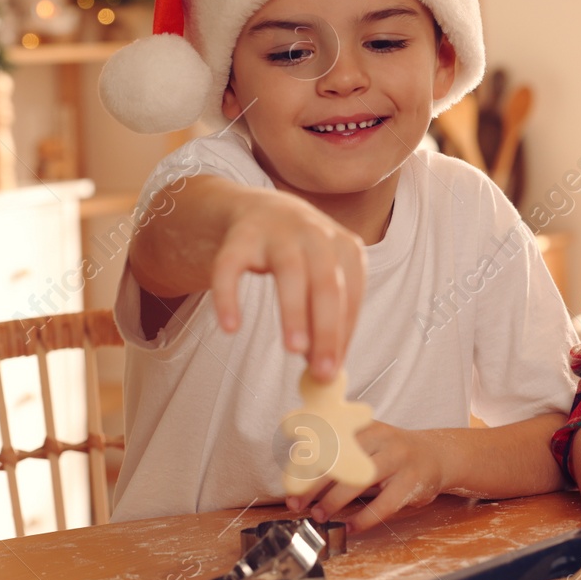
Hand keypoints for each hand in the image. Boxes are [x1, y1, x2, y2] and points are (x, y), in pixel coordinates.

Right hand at [211, 190, 365, 380]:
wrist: (262, 209)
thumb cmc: (302, 257)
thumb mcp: (322, 278)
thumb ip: (326, 320)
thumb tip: (326, 371)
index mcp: (346, 247)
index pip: (352, 294)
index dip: (344, 332)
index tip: (335, 369)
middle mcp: (316, 234)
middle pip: (327, 284)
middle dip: (327, 328)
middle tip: (322, 369)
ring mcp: (278, 231)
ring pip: (290, 272)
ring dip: (294, 312)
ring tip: (293, 350)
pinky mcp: (241, 236)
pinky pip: (231, 266)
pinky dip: (229, 296)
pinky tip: (231, 327)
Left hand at [284, 422, 449, 531]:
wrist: (437, 455)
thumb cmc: (392, 452)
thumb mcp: (368, 441)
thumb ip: (340, 451)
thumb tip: (300, 476)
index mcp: (365, 426)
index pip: (328, 442)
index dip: (305, 464)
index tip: (290, 484)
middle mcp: (381, 438)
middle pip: (340, 460)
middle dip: (313, 485)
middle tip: (297, 503)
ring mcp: (398, 459)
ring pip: (359, 480)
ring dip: (334, 501)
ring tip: (320, 515)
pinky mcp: (411, 482)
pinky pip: (384, 504)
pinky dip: (364, 518)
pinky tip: (351, 526)